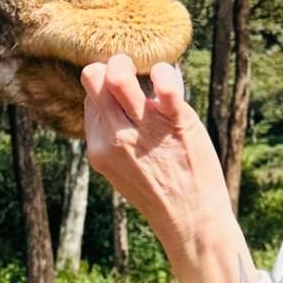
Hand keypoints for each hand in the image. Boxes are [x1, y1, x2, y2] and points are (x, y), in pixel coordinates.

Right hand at [80, 55, 251, 282]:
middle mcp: (115, 136)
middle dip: (113, 64)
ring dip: (131, 62)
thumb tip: (119, 95)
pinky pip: (163, 83)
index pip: (91, 94)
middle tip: (134, 74)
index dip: (107, 83)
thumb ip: (115, 135)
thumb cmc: (162, 191)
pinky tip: (168, 80)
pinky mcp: (176, 122)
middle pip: (94, 76)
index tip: (128, 90)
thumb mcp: (123, 167)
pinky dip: (164, 73)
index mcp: (99, 146)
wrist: (192, 220)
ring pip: (117, 73)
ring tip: (150, 75)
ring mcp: (144, 128)